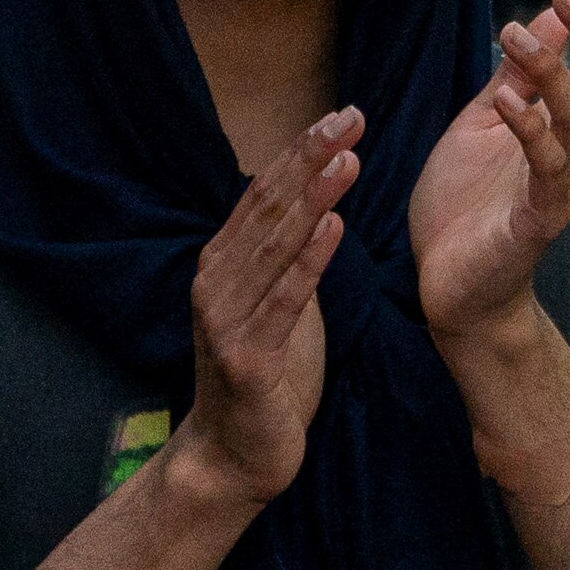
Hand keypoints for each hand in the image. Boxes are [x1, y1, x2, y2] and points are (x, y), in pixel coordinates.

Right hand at [169, 106, 357, 509]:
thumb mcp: (280, 303)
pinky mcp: (246, 359)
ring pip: (274, 247)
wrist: (235, 455)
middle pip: (268, 208)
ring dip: (313, 199)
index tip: (343, 114)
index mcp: (224, 264)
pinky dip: (309, 262)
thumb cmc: (264, 374)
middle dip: (310, 159)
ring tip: (347, 158)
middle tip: (351, 116)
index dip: (302, 151)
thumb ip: (288, 255)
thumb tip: (317, 200)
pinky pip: (283, 302)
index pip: (264, 193)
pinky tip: (336, 227)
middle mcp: (217, 283)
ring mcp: (226, 321)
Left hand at [412, 0, 569, 353]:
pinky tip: (505, 100)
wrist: (451, 289)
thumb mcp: (484, 123)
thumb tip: (545, 15)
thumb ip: (516, 76)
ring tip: (514, 33)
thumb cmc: (469, 205)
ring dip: (553, 70)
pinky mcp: (537, 220)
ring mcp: (562, 187)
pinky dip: (529, 128)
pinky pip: (544, 167)